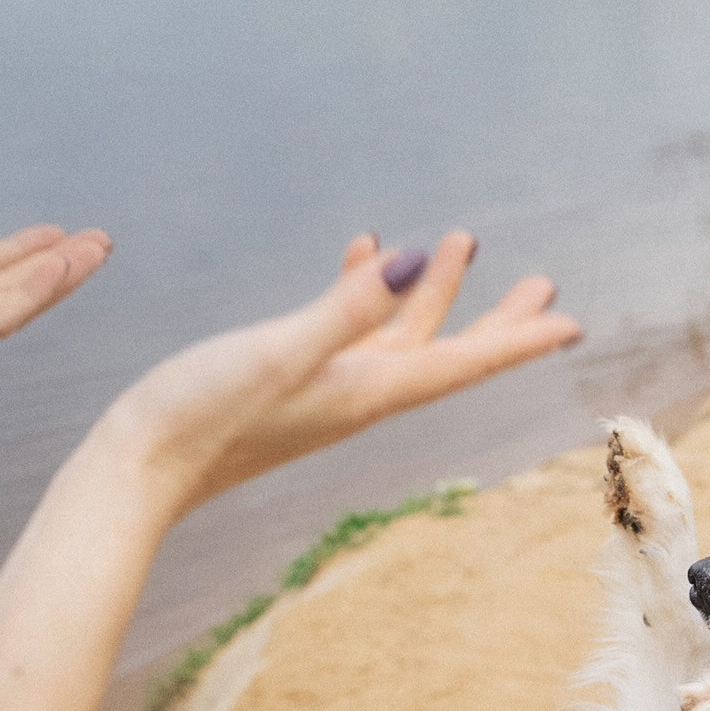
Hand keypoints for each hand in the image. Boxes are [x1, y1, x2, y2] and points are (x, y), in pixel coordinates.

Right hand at [104, 230, 581, 525]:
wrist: (136, 470)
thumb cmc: (200, 416)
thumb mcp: (277, 351)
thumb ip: (343, 309)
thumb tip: (408, 262)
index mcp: (369, 392)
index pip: (464, 364)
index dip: (521, 340)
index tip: (573, 324)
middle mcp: (360, 393)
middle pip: (449, 353)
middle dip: (498, 318)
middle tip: (543, 283)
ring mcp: (327, 387)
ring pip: (400, 334)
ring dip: (433, 290)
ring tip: (461, 239)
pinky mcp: (291, 379)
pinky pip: (347, 329)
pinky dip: (362, 290)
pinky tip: (361, 251)